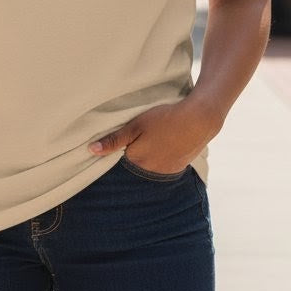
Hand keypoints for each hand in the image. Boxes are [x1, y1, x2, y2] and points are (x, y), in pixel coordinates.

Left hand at [88, 99, 218, 175]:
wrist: (199, 119)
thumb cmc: (165, 118)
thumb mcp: (136, 125)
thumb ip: (114, 140)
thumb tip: (91, 150)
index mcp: (137, 160)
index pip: (120, 159)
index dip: (122, 146)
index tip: (128, 136)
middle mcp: (150, 171)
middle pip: (135, 163)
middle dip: (136, 151)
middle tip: (145, 134)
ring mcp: (166, 171)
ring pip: (150, 166)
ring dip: (150, 155)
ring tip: (157, 137)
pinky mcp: (178, 168)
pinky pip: (164, 166)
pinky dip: (163, 157)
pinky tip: (167, 143)